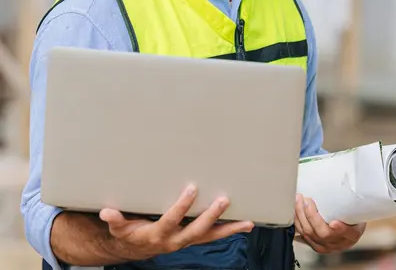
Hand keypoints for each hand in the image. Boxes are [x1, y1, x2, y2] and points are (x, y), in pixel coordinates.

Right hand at [99, 184, 253, 260]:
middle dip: (210, 216)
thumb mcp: (119, 227)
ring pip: (210, 236)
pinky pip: (214, 236)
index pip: (171, 219)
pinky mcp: (194, 238)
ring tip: (247, 222)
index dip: (181, 206)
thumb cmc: (129, 232)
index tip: (191, 189)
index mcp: (157, 234)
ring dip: (228, 229)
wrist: (137, 248)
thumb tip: (106, 212)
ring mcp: (187, 240)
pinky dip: (229, 230)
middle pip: (196, 230)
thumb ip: (115, 219)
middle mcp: (175, 240)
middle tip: (224, 200)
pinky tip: (246, 224)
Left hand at [294, 194, 364, 253]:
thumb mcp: (357, 212)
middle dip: (311, 215)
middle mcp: (338, 243)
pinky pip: (303, 236)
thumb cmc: (353, 219)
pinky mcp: (315, 245)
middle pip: (322, 233)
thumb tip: (346, 187)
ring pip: (309, 234)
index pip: (346, 233)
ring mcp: (326, 246)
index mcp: (352, 234)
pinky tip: (294, 212)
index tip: (334, 222)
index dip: (339, 229)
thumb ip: (351, 203)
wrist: (350, 233)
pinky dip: (297, 222)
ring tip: (298, 200)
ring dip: (300, 216)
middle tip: (306, 199)